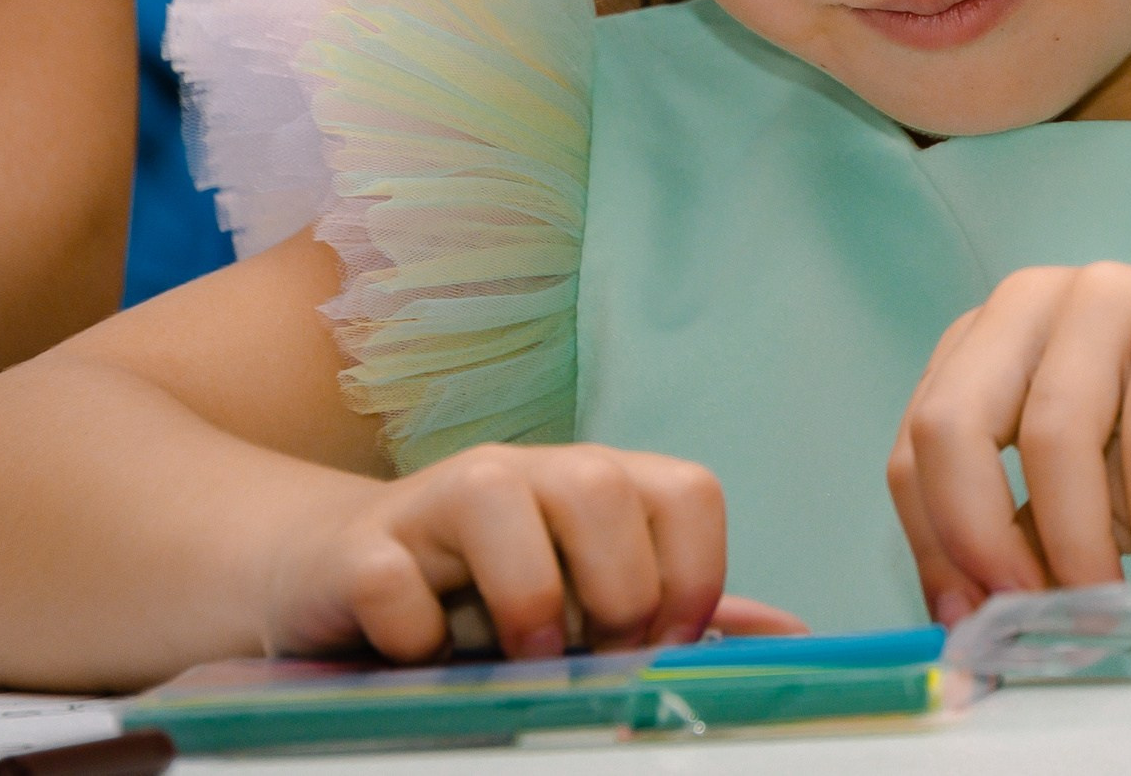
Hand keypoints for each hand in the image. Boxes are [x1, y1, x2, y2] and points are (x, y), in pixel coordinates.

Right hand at [260, 441, 804, 660]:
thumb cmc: (483, 597)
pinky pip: (397, 582)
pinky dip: (415, 636)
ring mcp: (438, 498)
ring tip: (517, 658)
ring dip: (525, 602)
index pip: (689, 491)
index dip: (693, 577)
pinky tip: (419, 655)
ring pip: (504, 500)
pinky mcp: (361, 548)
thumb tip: (792, 635)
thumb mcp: (589, 603)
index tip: (663, 646)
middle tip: (589, 656)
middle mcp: (526, 473)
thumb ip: (680, 613)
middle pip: (603, 486)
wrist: (338, 577)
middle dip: (614, 594)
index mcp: (597, 485)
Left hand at [886, 264, 1130, 622]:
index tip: (965, 620)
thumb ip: (1024, 536)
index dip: (931, 540)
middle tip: (1019, 613)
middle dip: (974, 534)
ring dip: (1073, 544)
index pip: (916, 443)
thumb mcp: (1084, 497)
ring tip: (1103, 611)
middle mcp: (1030, 302)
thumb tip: (972, 618)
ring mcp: (1105, 296)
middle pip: (953, 422)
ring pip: (1051, 433)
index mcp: (986, 341)